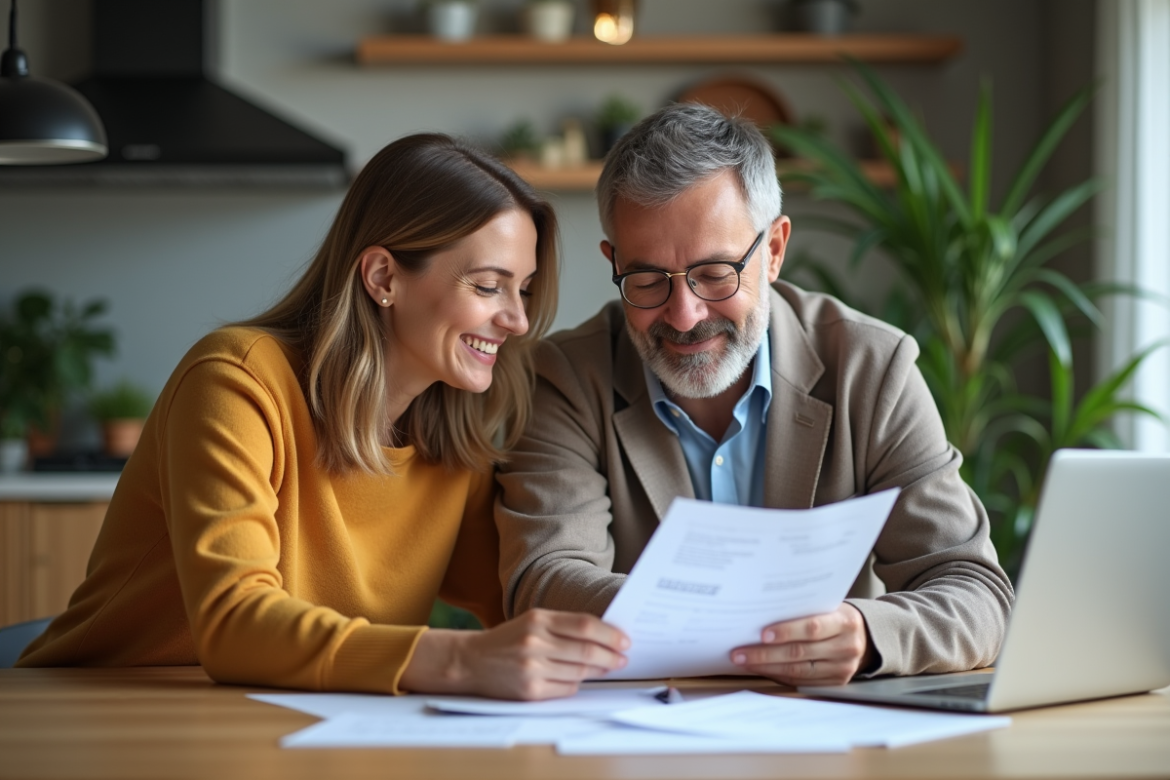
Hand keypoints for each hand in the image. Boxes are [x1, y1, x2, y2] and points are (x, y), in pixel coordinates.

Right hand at [400, 609, 628, 699]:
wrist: (471, 661)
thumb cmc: (507, 640)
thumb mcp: (532, 622)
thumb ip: (563, 627)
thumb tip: (604, 637)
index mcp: (538, 619)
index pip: (585, 626)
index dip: (610, 634)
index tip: (625, 639)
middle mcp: (535, 642)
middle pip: (587, 650)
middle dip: (611, 655)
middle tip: (623, 658)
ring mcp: (532, 668)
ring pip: (580, 671)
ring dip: (599, 671)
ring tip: (608, 667)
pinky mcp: (530, 691)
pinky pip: (566, 689)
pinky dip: (578, 684)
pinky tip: (582, 678)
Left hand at [729, 603, 872, 686]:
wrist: (867, 636)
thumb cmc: (836, 616)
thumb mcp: (829, 606)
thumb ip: (803, 611)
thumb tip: (761, 615)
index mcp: (845, 622)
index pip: (813, 627)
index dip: (787, 631)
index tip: (762, 634)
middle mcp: (846, 647)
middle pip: (800, 652)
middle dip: (766, 653)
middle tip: (740, 652)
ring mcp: (842, 668)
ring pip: (798, 671)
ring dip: (766, 667)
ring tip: (743, 661)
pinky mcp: (835, 682)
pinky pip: (801, 681)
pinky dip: (778, 675)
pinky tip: (761, 669)